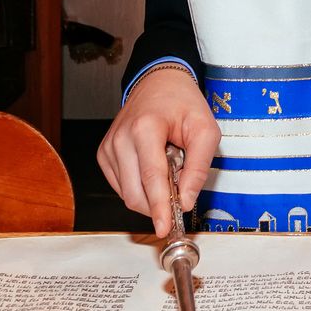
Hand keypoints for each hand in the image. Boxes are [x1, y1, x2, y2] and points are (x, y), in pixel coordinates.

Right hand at [97, 67, 220, 236]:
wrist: (158, 83)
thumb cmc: (183, 103)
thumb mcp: (206, 131)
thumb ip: (199, 167)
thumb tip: (186, 200)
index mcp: (145, 129)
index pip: (152, 179)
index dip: (160, 208)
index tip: (164, 228)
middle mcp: (121, 138)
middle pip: (136, 194)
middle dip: (159, 204)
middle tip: (179, 189)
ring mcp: (109, 147)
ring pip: (128, 195)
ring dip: (151, 194)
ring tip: (166, 168)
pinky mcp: (104, 155)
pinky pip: (122, 188)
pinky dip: (140, 188)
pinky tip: (152, 170)